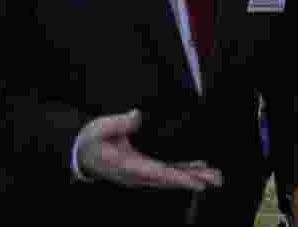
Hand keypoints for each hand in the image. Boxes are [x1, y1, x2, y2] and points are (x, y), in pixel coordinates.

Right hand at [76, 110, 222, 190]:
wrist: (81, 153)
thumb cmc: (92, 140)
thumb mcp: (100, 129)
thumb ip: (118, 123)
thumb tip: (136, 116)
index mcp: (127, 166)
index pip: (157, 174)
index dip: (178, 178)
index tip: (196, 182)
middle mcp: (137, 174)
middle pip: (169, 179)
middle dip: (193, 180)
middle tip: (216, 180)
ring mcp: (141, 173)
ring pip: (170, 177)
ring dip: (192, 177)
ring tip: (215, 177)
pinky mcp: (144, 168)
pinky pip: (167, 172)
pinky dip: (183, 171)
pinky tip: (198, 169)